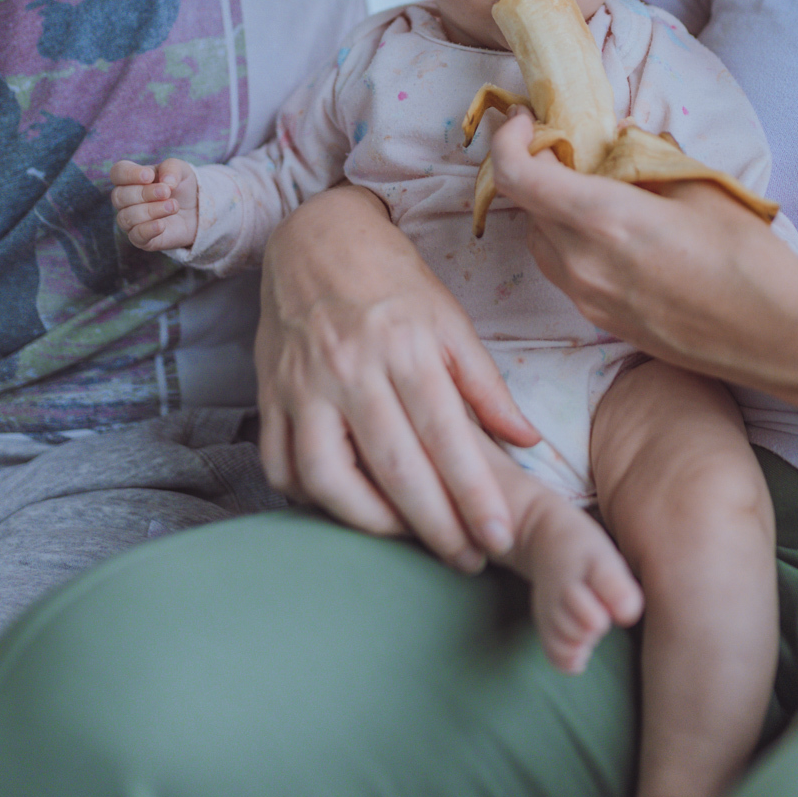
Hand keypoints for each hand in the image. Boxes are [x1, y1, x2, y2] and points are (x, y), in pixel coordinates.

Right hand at [111, 158, 198, 251]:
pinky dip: (148, 230)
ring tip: (173, 206)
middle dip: (144, 193)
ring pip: (127, 216)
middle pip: (119, 196)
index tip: (150, 175)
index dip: (129, 174)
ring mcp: (131, 220)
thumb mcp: (181, 170)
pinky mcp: (141, 238)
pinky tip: (161, 225)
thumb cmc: (181, 186)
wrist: (196, 210)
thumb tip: (166, 182)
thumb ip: (171, 168)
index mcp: (131, 179)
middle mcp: (125, 200)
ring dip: (151, 210)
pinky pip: (136, 236)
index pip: (118, 173)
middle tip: (166, 192)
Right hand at [254, 184, 540, 568]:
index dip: (474, 492)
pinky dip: (309, 498)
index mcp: (405, 345)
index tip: (500, 536)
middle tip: (467, 558)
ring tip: (407, 538)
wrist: (316, 238)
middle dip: (435, 524)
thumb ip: (486, 384)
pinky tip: (346, 508)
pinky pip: (280, 465)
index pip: (446, 434)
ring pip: (327, 476)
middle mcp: (351, 367)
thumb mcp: (449, 319)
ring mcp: (303, 384)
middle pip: (394, 465)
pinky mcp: (269, 395)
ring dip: (370, 521)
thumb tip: (528, 440)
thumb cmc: (394, 281)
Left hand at [487, 111, 797, 385]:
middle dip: (538, 172)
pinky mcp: (603, 323)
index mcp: (602, 219)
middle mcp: (582, 263)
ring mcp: (589, 300)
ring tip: (595, 193)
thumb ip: (646, 157)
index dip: (510, 141)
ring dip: (552, 211)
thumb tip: (617, 135)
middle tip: (572, 151)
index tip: (529, 121)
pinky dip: (571, 244)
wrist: (777, 337)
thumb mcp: (700, 187)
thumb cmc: (747, 258)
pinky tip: (616, 236)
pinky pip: (566, 273)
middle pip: (526, 208)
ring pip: (541, 243)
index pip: (517, 176)